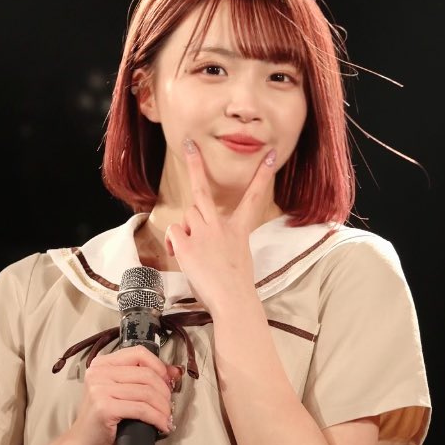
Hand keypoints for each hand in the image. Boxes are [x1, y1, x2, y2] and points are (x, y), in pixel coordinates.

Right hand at [68, 346, 181, 444]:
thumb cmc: (104, 421)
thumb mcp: (123, 394)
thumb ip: (144, 379)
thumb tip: (175, 371)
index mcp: (102, 364)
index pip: (139, 353)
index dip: (159, 367)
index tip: (168, 382)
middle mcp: (98, 372)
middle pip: (146, 374)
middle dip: (164, 392)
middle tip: (168, 407)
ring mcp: (99, 389)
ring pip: (147, 392)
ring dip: (163, 408)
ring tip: (167, 418)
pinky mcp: (104, 407)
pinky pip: (142, 409)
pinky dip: (157, 418)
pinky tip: (162, 426)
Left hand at [165, 138, 277, 312]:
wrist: (233, 299)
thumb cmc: (236, 285)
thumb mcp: (238, 256)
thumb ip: (223, 240)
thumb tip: (201, 237)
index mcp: (239, 229)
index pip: (253, 197)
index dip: (263, 175)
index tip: (271, 156)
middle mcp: (220, 225)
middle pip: (202, 190)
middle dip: (195, 164)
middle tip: (189, 145)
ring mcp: (202, 233)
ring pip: (186, 216)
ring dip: (186, 229)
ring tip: (195, 251)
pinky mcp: (185, 244)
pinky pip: (173, 233)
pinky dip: (174, 244)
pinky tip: (183, 257)